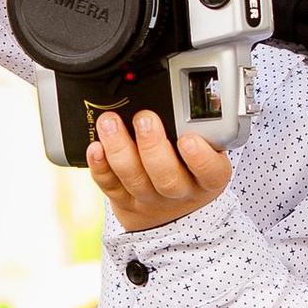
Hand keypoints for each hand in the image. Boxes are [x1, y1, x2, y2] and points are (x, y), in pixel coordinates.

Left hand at [89, 111, 232, 231]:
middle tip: (144, 119)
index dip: (200, 158)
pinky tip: (96, 147)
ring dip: (119, 148)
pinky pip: (109, 185)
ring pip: (135, 179)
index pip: (211, 172)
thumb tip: (185, 94)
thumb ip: (199, 129)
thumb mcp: (208, 152)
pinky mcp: (124, 200)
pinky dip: (100, 166)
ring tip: (110, 122)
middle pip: (167, 178)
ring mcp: (150, 199)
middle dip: (152, 146)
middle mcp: (179, 191)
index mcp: (207, 178)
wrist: (170, 213)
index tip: (188, 139)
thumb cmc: (189, 170)